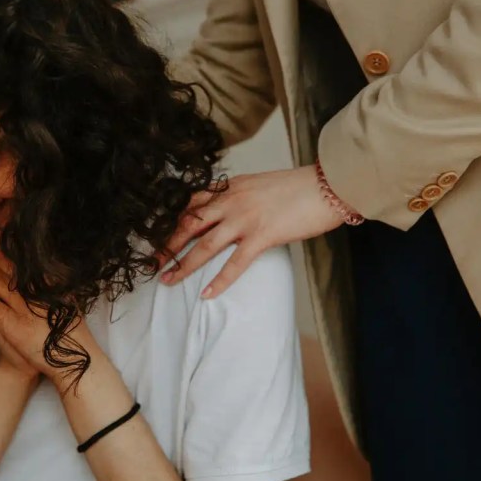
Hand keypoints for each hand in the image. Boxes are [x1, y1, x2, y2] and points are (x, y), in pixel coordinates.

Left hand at [0, 213, 96, 383]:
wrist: (70, 359)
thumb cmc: (57, 324)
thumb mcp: (53, 291)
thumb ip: (36, 272)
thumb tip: (18, 246)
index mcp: (40, 275)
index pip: (10, 247)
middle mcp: (32, 286)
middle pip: (0, 255)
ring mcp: (22, 305)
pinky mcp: (13, 325)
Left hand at [160, 165, 343, 297]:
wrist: (327, 186)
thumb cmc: (298, 188)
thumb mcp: (260, 185)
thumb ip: (240, 198)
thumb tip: (228, 213)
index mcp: (230, 187)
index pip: (193, 205)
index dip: (174, 223)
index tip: (161, 237)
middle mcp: (231, 201)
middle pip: (189, 225)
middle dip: (167, 245)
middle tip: (152, 262)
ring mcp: (245, 219)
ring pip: (204, 246)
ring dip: (183, 265)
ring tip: (167, 280)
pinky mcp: (262, 236)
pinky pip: (235, 264)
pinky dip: (219, 281)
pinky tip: (207, 295)